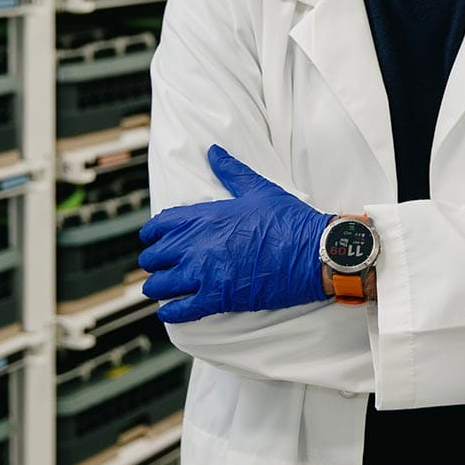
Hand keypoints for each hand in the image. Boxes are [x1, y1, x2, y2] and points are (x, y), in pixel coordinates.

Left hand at [138, 146, 333, 323]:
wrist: (313, 252)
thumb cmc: (289, 220)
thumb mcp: (258, 189)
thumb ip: (231, 170)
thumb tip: (213, 151)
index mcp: (206, 217)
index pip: (161, 225)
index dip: (151, 234)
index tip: (151, 239)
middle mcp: (199, 245)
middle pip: (155, 256)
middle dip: (153, 261)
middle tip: (158, 265)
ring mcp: (206, 273)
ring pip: (162, 285)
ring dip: (158, 287)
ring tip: (160, 289)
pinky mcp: (219, 298)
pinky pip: (182, 310)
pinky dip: (171, 313)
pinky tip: (169, 312)